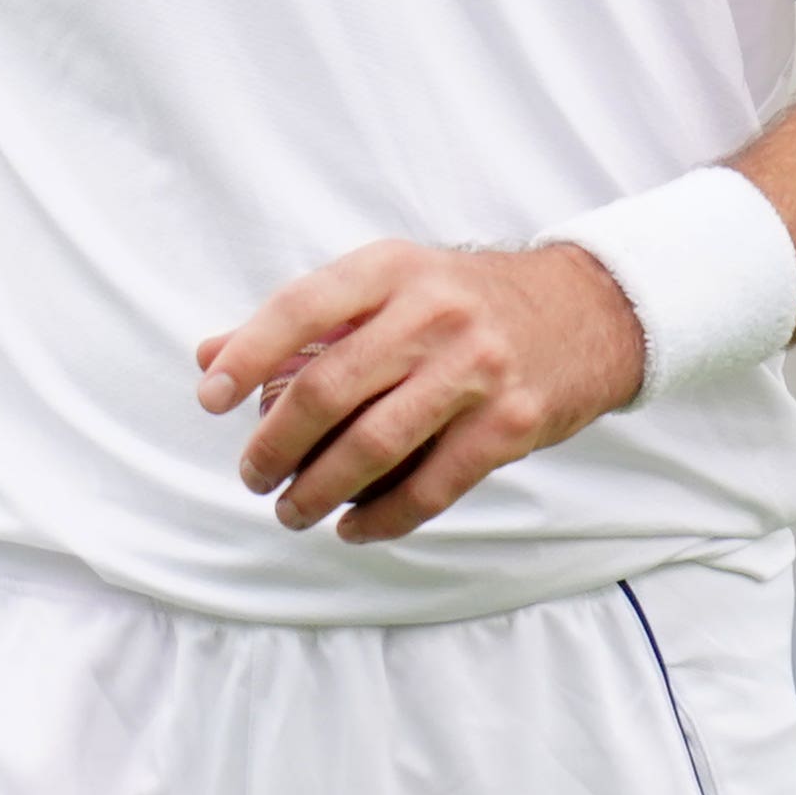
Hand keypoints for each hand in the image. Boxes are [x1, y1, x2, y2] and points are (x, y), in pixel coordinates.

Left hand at [195, 241, 643, 543]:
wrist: (586, 312)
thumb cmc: (464, 301)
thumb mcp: (389, 285)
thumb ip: (302, 323)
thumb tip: (209, 358)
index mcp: (392, 269)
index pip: (302, 306)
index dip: (249, 353)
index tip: (211, 397)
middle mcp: (433, 313)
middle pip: (328, 388)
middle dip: (275, 443)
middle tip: (252, 474)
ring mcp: (476, 370)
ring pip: (373, 446)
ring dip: (317, 490)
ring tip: (291, 510)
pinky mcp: (508, 425)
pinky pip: (429, 487)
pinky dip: (380, 517)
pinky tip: (353, 526)